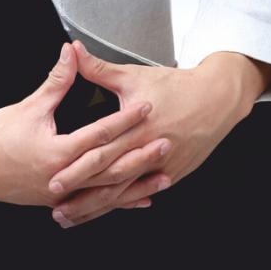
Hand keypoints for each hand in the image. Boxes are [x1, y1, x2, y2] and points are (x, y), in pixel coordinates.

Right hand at [0, 42, 172, 208]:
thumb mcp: (28, 107)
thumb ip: (56, 82)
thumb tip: (70, 54)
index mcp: (56, 153)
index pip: (99, 134)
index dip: (125, 119)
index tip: (146, 106)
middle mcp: (62, 178)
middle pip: (109, 167)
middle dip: (140, 155)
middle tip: (166, 142)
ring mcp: (62, 194)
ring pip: (107, 191)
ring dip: (137, 184)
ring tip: (164, 176)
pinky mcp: (60, 201)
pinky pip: (96, 203)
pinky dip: (120, 201)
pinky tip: (140, 200)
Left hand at [47, 41, 248, 225]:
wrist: (217, 98)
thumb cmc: (175, 86)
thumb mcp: (134, 76)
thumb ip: (99, 69)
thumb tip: (73, 51)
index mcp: (137, 127)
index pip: (100, 153)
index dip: (75, 169)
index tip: (53, 181)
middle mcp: (149, 150)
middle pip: (110, 180)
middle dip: (82, 198)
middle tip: (57, 210)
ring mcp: (162, 166)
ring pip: (125, 193)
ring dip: (98, 207)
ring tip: (73, 218)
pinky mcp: (172, 173)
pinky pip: (143, 192)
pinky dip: (124, 204)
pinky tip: (105, 213)